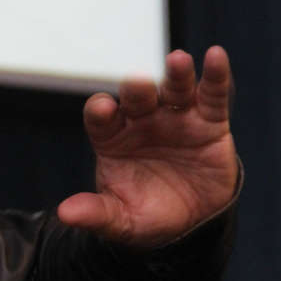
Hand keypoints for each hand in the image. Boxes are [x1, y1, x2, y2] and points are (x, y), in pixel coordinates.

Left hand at [57, 46, 238, 247]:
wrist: (190, 224)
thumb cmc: (147, 215)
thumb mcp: (120, 221)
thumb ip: (96, 213)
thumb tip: (64, 214)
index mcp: (112, 138)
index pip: (100, 117)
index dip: (100, 111)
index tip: (103, 110)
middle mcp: (141, 121)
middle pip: (136, 97)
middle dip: (136, 89)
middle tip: (138, 83)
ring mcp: (175, 117)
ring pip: (173, 89)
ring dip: (175, 75)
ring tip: (178, 61)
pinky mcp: (209, 122)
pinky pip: (212, 94)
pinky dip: (215, 75)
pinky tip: (216, 56)